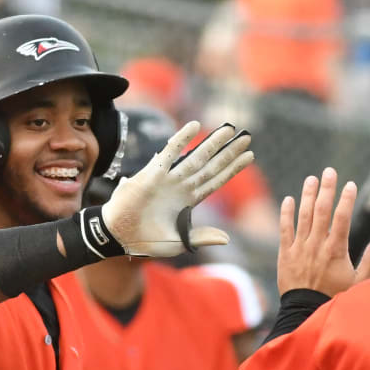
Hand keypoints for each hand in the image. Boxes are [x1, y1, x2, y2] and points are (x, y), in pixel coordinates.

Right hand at [102, 121, 253, 256]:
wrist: (119, 236)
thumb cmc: (145, 240)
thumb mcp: (178, 242)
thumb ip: (201, 237)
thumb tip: (227, 239)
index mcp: (188, 201)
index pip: (216, 180)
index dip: (232, 168)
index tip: (249, 156)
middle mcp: (181, 186)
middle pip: (211, 165)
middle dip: (229, 152)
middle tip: (247, 136)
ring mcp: (169, 179)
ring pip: (196, 156)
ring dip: (213, 143)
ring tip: (230, 129)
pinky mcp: (153, 174)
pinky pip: (170, 153)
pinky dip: (182, 139)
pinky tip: (195, 127)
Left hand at [276, 167, 369, 295]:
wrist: (304, 312)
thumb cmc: (333, 298)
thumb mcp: (357, 284)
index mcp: (336, 250)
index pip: (342, 218)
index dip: (346, 199)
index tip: (350, 185)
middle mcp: (317, 245)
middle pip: (322, 211)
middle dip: (327, 189)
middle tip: (330, 171)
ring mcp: (299, 248)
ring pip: (303, 216)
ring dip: (308, 196)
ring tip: (311, 179)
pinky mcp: (285, 254)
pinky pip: (285, 230)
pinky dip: (286, 214)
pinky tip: (289, 200)